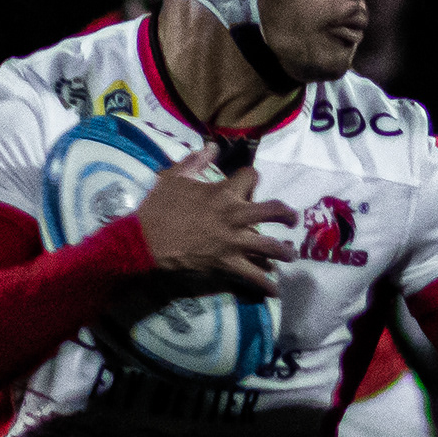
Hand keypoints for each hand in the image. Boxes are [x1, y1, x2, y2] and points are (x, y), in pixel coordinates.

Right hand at [133, 142, 293, 296]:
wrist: (145, 240)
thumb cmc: (159, 207)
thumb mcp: (174, 177)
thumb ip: (196, 161)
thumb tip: (212, 146)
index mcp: (223, 192)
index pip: (251, 176)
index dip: (252, 177)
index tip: (250, 182)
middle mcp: (234, 216)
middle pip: (274, 211)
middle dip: (287, 215)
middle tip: (292, 220)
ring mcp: (233, 242)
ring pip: (270, 247)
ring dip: (285, 251)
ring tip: (290, 254)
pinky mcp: (226, 263)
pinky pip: (252, 275)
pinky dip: (265, 284)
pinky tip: (274, 290)